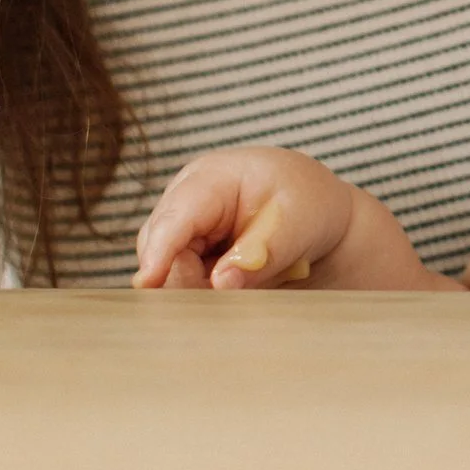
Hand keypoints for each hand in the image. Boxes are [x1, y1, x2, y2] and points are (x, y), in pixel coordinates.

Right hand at [133, 147, 354, 290]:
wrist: (321, 215)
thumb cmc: (310, 208)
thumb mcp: (299, 228)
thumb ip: (261, 256)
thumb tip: (220, 283)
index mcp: (212, 177)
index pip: (175, 217)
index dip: (160, 251)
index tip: (149, 284)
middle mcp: (186, 196)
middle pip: (159, 247)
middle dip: (187, 278)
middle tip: (236, 292)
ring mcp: (183, 222)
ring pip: (165, 267)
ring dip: (197, 286)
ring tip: (249, 282)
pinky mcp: (186, 247)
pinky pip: (179, 277)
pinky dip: (202, 289)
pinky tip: (236, 286)